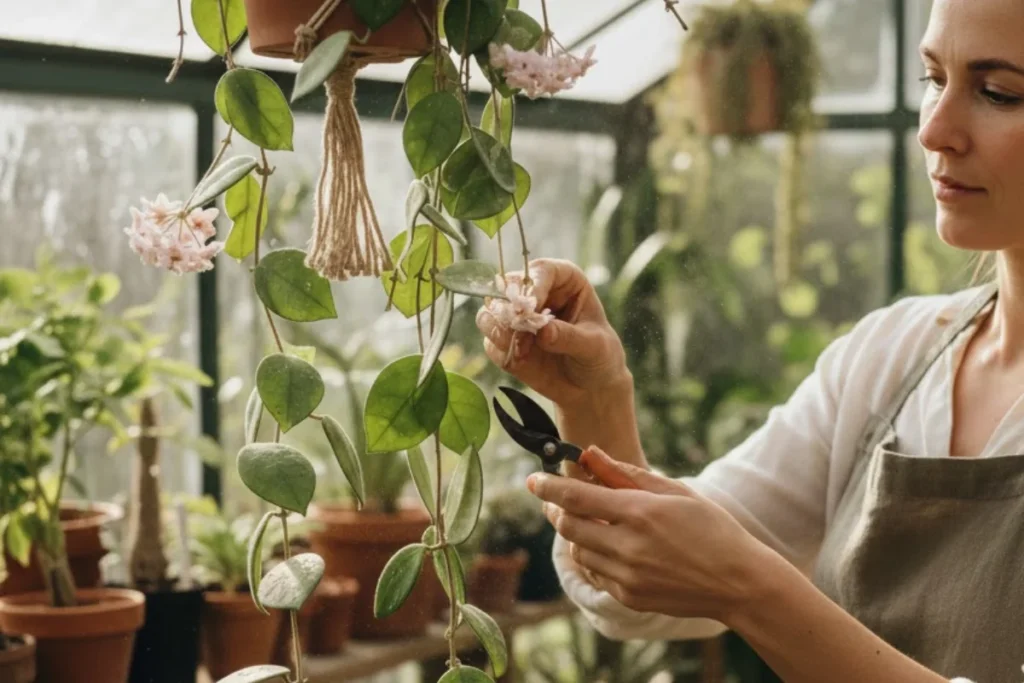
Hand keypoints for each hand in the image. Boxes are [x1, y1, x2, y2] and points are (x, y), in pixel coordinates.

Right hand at [475, 258, 629, 408]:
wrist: (590, 388)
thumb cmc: (600, 357)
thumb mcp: (594, 347)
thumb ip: (569, 337)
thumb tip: (543, 331)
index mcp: (564, 281)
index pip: (541, 270)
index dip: (533, 285)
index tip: (532, 307)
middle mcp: (536, 293)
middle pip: (507, 286)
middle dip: (509, 308)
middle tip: (518, 327)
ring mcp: (517, 318)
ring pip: (490, 312)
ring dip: (500, 331)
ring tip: (522, 349)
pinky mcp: (506, 341)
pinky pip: (490, 342)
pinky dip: (501, 351)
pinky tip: (521, 360)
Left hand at [528, 446, 771, 623]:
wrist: (738, 582)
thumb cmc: (711, 528)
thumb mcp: (673, 491)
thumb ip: (626, 473)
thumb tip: (590, 454)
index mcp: (639, 512)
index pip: (576, 496)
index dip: (547, 486)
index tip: (532, 479)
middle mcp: (628, 546)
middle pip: (568, 526)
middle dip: (555, 509)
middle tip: (554, 498)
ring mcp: (627, 576)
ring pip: (578, 551)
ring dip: (576, 534)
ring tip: (590, 521)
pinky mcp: (629, 597)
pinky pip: (596, 573)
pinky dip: (594, 557)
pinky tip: (612, 547)